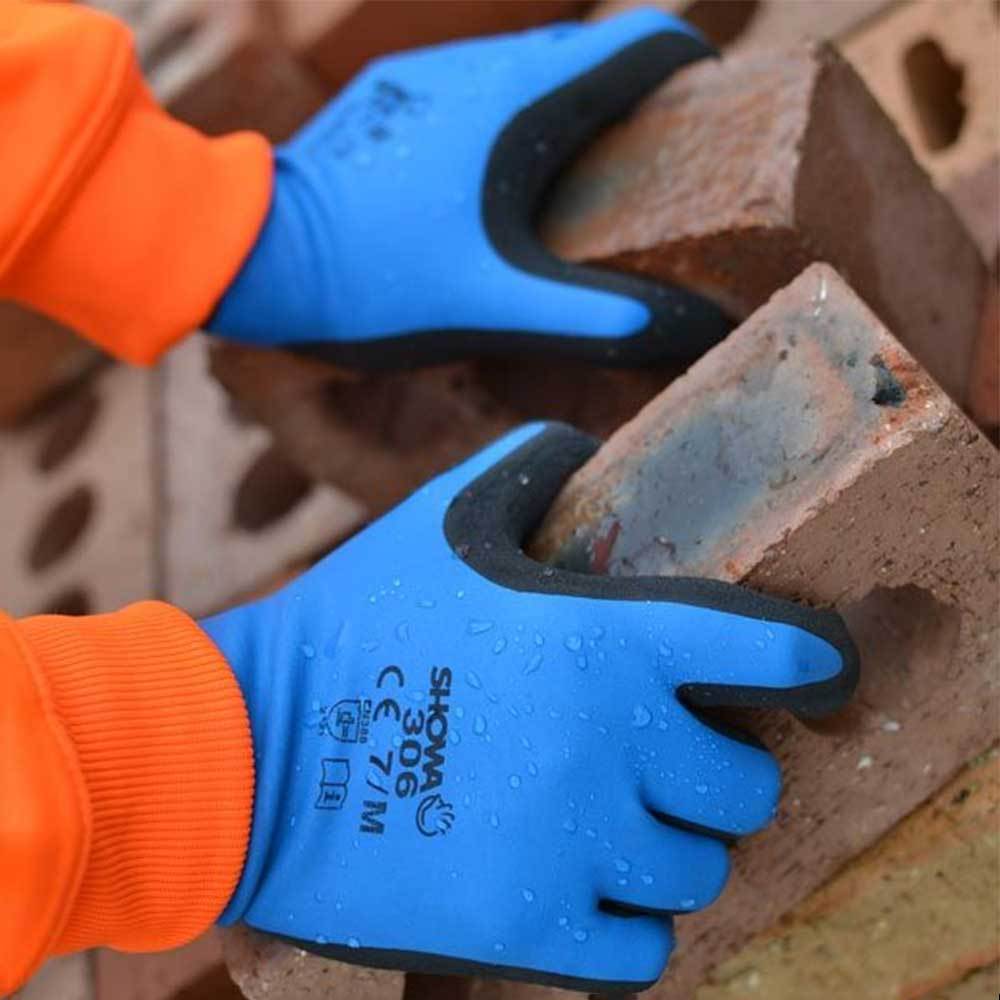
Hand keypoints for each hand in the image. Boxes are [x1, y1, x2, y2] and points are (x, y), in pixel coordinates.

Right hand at [201, 423, 857, 991]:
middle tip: (668, 754)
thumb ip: (530, 468)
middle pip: (749, 787)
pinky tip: (583, 881)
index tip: (818, 671)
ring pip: (699, 871)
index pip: (779, 652)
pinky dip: (629, 919)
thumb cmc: (355, 622)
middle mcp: (614, 747)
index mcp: (609, 640)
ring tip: (615, 819)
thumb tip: (582, 449)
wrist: (253, 751)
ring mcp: (576, 847)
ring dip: (671, 844)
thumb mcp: (443, 518)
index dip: (818, 660)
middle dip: (721, 769)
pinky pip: (644, 950)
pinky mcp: (530, 929)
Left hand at [208, 9, 728, 367]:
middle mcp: (479, 68)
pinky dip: (517, 113)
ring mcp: (429, 78)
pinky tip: (508, 170)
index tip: (716, 103)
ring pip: (528, 68)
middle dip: (635, 89)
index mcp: (519, 103)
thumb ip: (593, 318)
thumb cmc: (374, 279)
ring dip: (572, 100)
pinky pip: (478, 87)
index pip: (636, 47)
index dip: (688, 65)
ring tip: (594, 162)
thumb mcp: (494, 306)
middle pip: (586, 54)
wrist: (251, 253)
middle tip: (665, 150)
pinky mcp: (393, 99)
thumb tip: (686, 325)